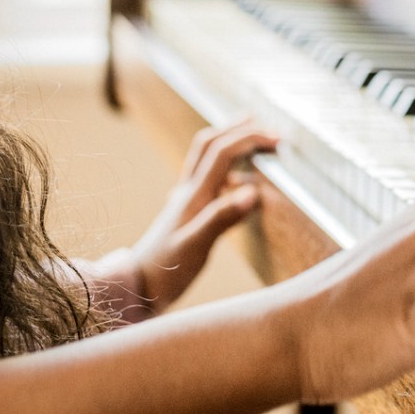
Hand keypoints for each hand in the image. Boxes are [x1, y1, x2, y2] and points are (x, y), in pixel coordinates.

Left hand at [127, 119, 277, 312]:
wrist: (138, 288)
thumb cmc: (166, 271)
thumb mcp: (196, 247)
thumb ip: (222, 218)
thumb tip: (254, 191)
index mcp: (193, 195)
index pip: (222, 152)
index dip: (249, 138)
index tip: (276, 139)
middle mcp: (188, 192)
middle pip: (210, 144)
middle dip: (237, 129)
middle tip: (265, 125)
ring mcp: (186, 201)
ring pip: (207, 159)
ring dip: (229, 142)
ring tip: (252, 139)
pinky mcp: (187, 213)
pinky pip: (208, 180)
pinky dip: (226, 170)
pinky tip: (237, 181)